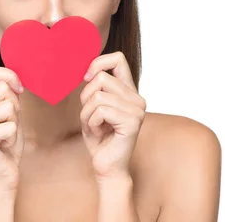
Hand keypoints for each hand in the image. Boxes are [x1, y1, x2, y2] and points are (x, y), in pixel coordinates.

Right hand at [0, 66, 24, 190]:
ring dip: (14, 122)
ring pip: (8, 106)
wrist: (0, 176)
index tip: (19, 90)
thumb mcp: (8, 114)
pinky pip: (10, 126)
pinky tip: (3, 145)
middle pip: (2, 88)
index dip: (8, 75)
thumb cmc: (5, 145)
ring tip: (5, 135)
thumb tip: (12, 78)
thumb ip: (6, 96)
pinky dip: (13, 136)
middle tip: (8, 124)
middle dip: (15, 105)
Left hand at [80, 51, 146, 180]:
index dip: (97, 63)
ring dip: (87, 114)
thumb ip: (96, 87)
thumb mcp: (93, 106)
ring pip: (98, 96)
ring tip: (95, 127)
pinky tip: (99, 133)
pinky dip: (92, 122)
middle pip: (102, 78)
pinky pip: (101, 111)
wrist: (106, 166)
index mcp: (129, 91)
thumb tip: (88, 71)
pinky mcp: (133, 122)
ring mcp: (137, 110)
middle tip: (91, 116)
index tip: (86, 78)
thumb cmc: (99, 137)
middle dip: (86, 97)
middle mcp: (137, 98)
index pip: (117, 58)